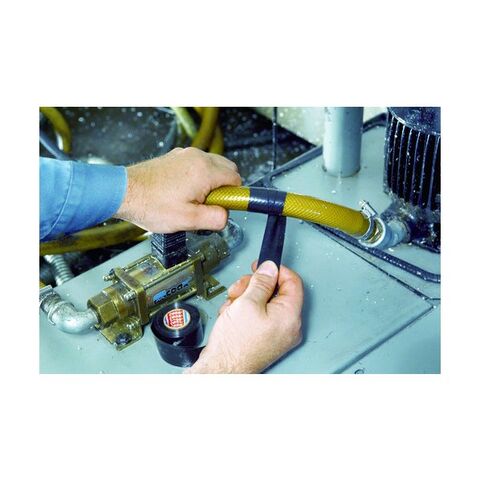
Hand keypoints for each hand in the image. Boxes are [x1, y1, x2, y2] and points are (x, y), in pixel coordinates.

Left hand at [115, 147, 241, 232]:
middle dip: (223, 189)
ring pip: (212, 167)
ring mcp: (184, 155)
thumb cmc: (150, 204)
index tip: (223, 207)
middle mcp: (196, 157)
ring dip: (210, 184)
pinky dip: (196, 179)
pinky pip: (196, 166)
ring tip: (192, 202)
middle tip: (207, 206)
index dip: (233, 196)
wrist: (123, 193)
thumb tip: (225, 216)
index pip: (236, 179)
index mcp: (204, 170)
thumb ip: (215, 219)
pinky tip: (181, 194)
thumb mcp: (188, 220)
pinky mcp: (175, 158)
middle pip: (227, 170)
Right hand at [188, 260, 303, 373]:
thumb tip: (270, 268)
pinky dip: (245, 311)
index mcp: (290, 316)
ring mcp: (279, 334)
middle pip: (276, 291)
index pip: (293, 282)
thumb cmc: (234, 345)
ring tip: (233, 306)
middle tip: (241, 288)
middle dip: (255, 286)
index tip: (263, 266)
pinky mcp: (267, 338)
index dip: (276, 270)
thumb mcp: (247, 302)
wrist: (221, 369)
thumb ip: (262, 281)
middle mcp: (289, 326)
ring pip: (265, 302)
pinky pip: (260, 315)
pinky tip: (233, 316)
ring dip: (245, 298)